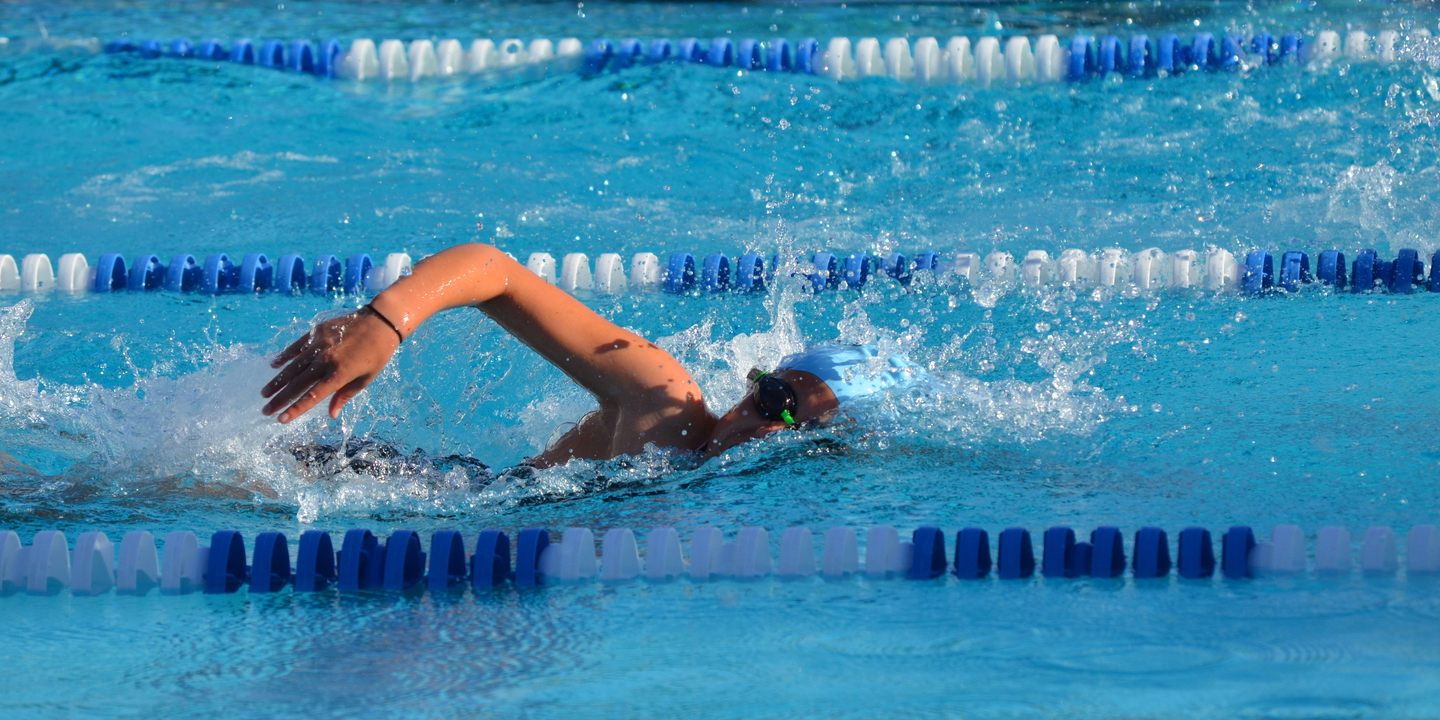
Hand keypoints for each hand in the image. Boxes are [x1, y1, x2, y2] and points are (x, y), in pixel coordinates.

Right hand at [261, 308, 401, 422]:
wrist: (380, 321)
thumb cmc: (377, 353)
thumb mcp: (366, 379)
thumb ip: (345, 395)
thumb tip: (331, 415)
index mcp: (340, 373)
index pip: (312, 396)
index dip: (295, 409)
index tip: (281, 420)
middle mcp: (326, 359)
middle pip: (298, 383)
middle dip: (280, 399)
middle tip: (266, 411)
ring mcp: (320, 344)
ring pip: (293, 366)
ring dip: (277, 381)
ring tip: (265, 394)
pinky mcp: (317, 331)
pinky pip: (297, 346)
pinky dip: (285, 355)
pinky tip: (273, 364)